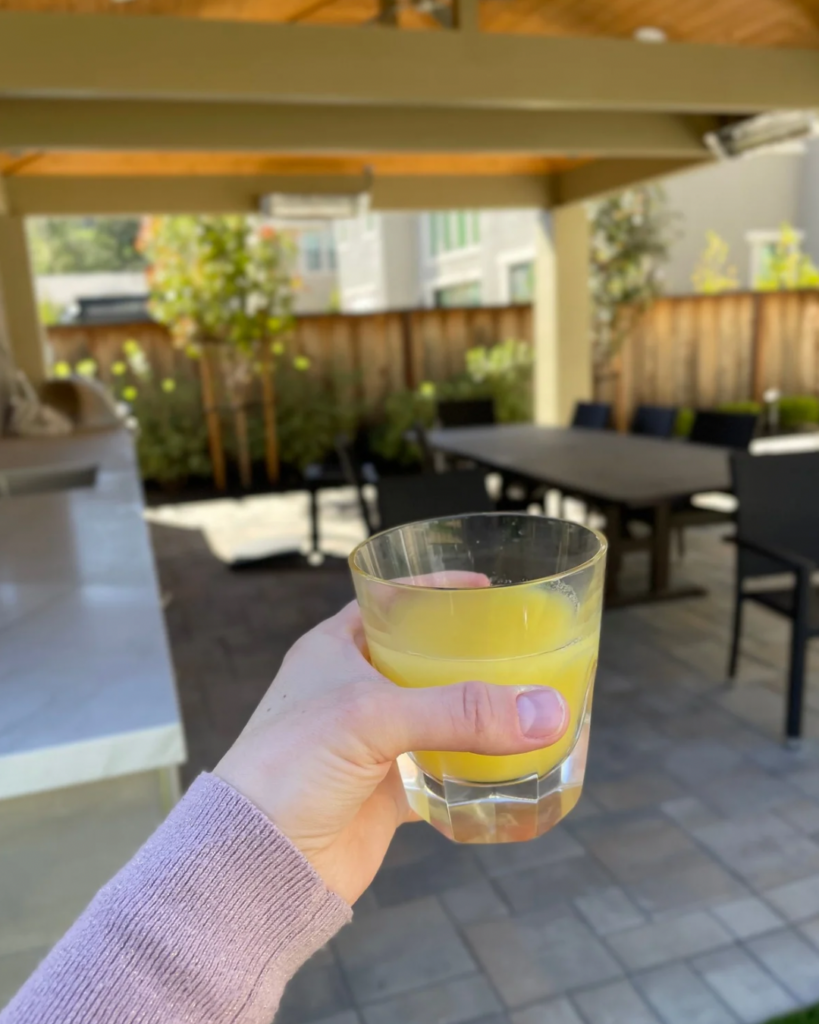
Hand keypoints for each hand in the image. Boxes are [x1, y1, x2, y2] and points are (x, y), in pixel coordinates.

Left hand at [215, 599, 567, 905]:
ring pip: (435, 717)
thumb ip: (459, 711)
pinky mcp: (385, 791)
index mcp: (334, 649)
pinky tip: (508, 768)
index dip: (435, 589)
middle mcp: (352, 690)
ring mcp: (370, 743)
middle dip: (468, 655)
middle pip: (422, 659)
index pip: (391, 602)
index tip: (486, 586)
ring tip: (527, 703)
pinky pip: (440, 773)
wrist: (256, 863)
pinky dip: (472, 773)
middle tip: (522, 649)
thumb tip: (545, 710)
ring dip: (475, 715)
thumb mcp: (372, 718)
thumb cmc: (288, 768)